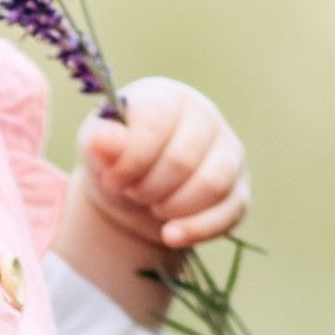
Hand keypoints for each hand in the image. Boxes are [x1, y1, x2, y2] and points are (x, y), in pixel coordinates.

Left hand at [75, 77, 250, 255]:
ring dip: (174, 207)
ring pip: (213, 183)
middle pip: (183, 158)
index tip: (112, 178)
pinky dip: (197, 229)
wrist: (133, 191)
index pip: (157, 119)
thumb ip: (101, 142)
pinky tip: (170, 235)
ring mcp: (228, 153)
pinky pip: (229, 212)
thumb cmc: (116, 160)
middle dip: (149, 187)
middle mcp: (205, 118)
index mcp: (167, 98)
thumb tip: (105, 141)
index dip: (132, 157)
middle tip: (133, 192)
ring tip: (154, 207)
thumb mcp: (97, 149)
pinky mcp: (238, 189)